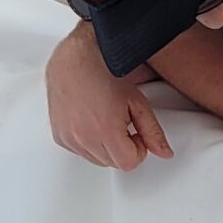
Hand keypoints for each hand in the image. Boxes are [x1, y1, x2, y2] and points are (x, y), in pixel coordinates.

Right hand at [46, 25, 172, 170]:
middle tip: (122, 123)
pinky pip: (79, 151)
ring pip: (96, 159)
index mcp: (105, 131)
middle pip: (112, 163)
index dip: (138, 149)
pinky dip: (88, 142)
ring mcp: (68, 137)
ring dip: (105, 146)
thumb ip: (153, 132)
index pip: (129, 163)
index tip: (136, 133)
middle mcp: (83, 137)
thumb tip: (164, 152)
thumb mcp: (137, 102)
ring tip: (106, 119)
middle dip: (122, 147)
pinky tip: (91, 121)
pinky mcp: (59, 135)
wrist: (76, 58)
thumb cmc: (104, 72)